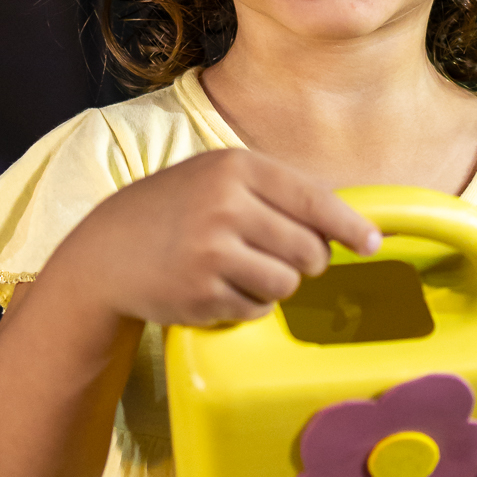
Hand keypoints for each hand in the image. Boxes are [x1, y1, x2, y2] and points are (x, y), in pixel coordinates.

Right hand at [53, 147, 381, 328]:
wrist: (105, 252)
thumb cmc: (175, 211)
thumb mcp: (218, 178)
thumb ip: (277, 192)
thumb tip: (347, 221)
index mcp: (236, 167)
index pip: (315, 201)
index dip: (350, 227)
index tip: (372, 244)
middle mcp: (225, 206)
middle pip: (310, 250)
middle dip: (306, 261)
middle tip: (280, 255)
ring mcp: (212, 252)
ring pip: (289, 283)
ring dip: (277, 284)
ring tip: (242, 269)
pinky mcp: (202, 294)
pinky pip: (258, 308)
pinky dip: (248, 303)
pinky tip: (216, 286)